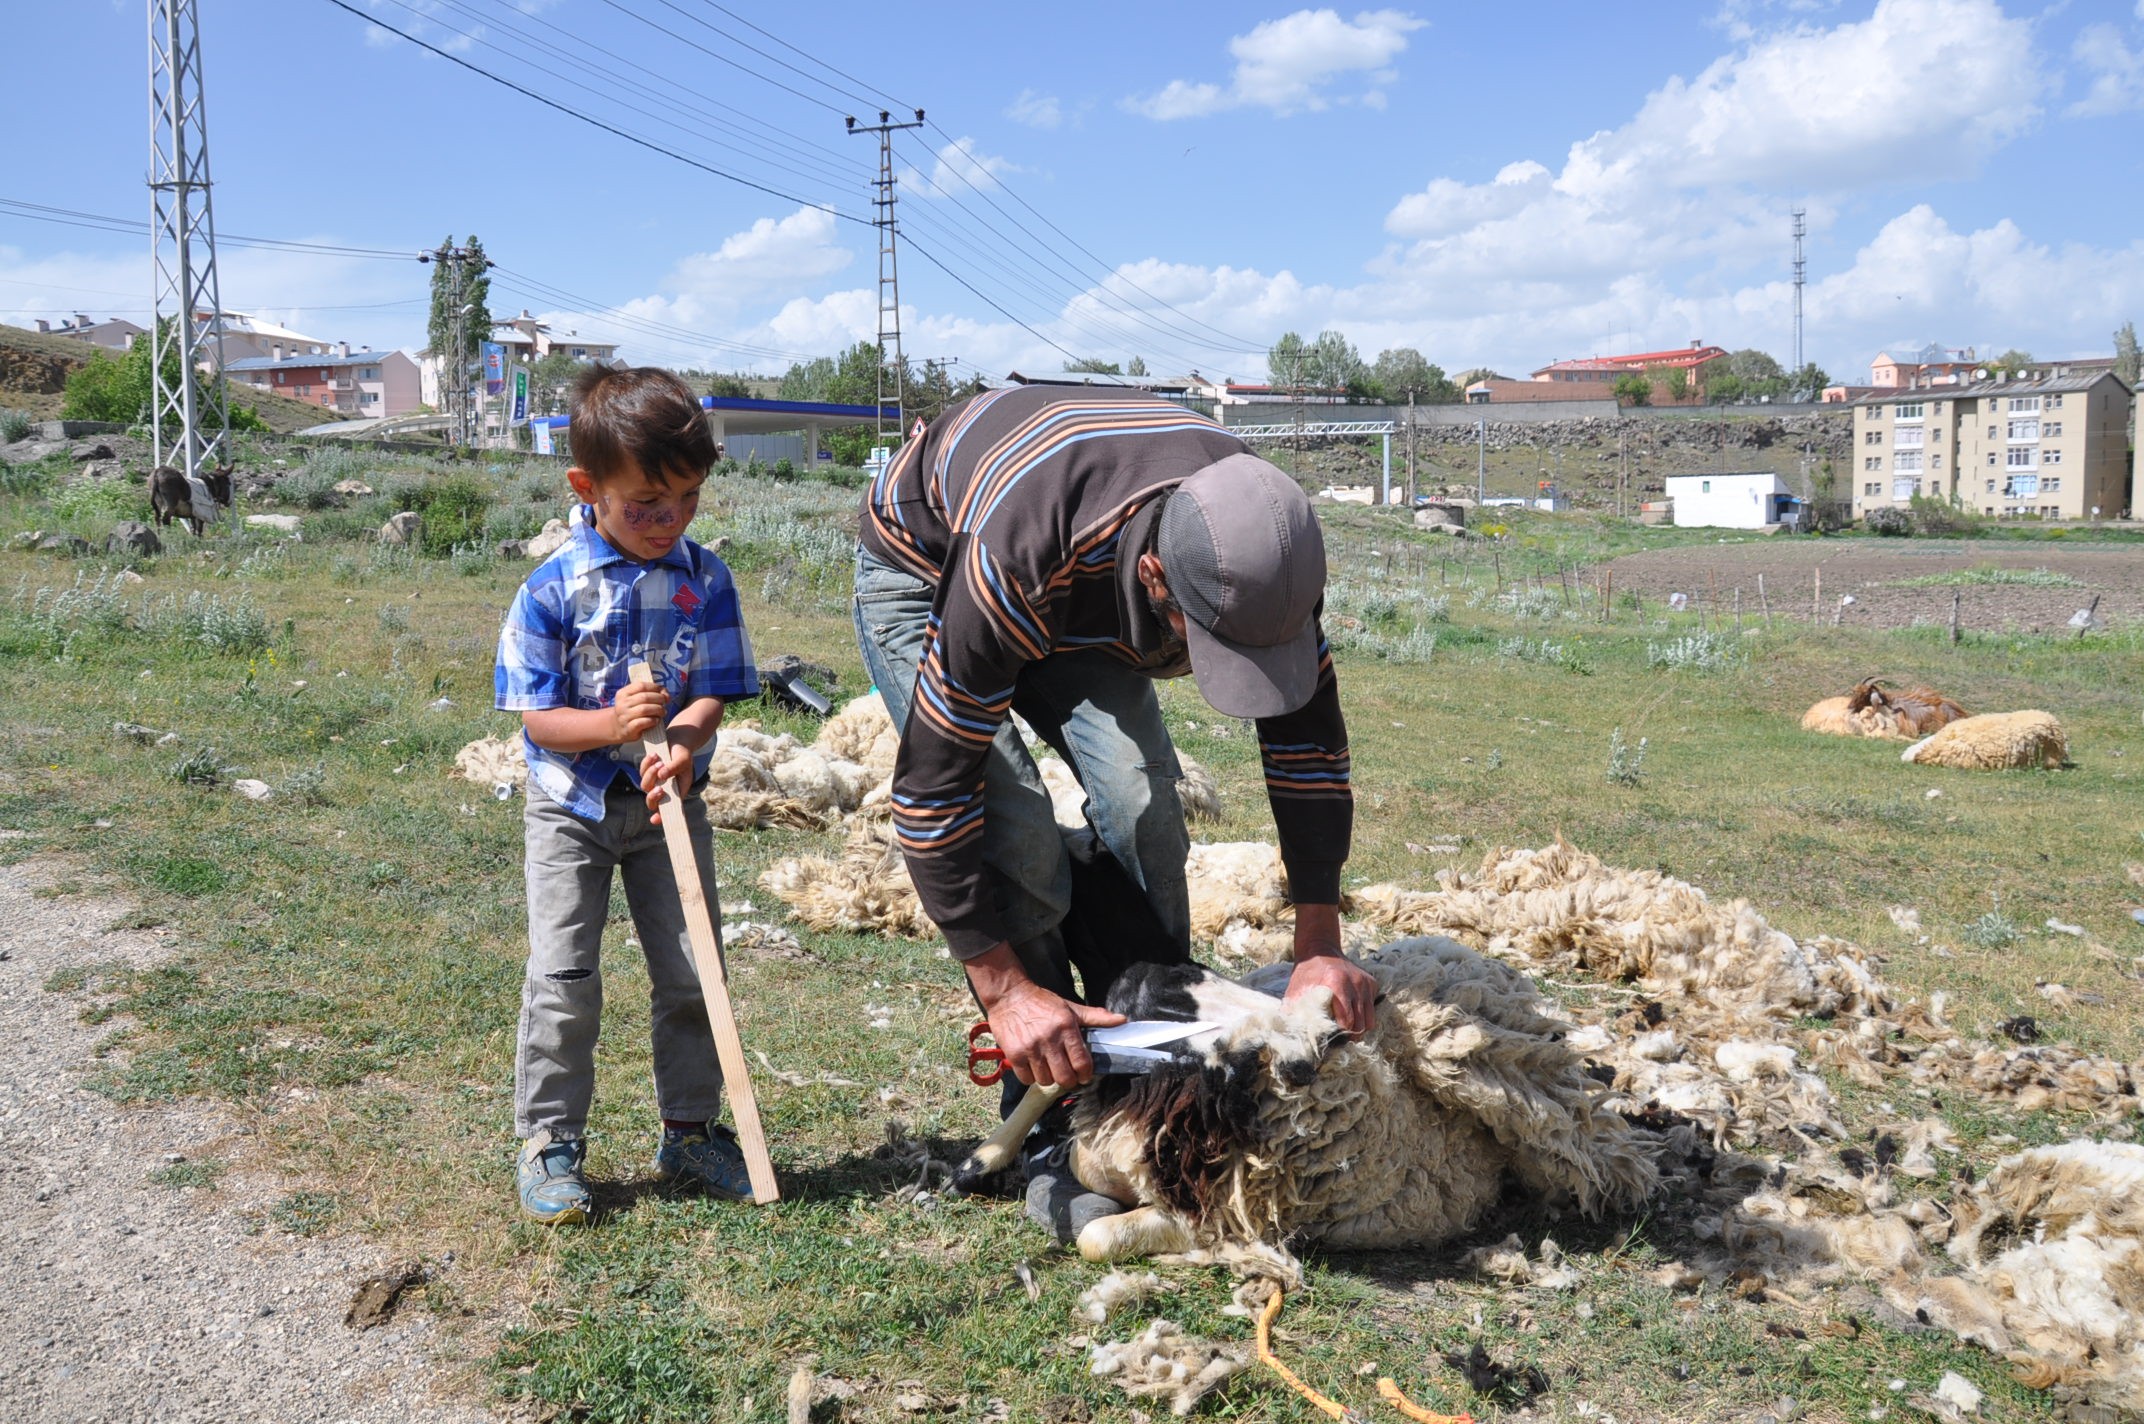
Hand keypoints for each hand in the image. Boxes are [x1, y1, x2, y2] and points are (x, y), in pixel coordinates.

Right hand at [609, 681, 668, 743]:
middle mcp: (622, 704)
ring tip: (662, 712)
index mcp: (623, 693)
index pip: (641, 686)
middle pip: (645, 697)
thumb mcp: (636, 699)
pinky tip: (656, 720)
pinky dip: (653, 720)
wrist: (618, 728)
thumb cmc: (632, 711)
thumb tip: (666, 694)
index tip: (663, 692)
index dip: (655, 687)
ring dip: (658, 710)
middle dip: (659, 699)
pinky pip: (644, 722)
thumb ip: (650, 693)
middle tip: (665, 703)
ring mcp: (624, 716)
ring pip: (644, 709)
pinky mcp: (629, 728)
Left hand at [639, 743, 691, 820]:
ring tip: (659, 760)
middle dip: (653, 797)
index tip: (655, 820)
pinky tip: (654, 755)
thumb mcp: (683, 760)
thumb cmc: (684, 753)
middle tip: (660, 788)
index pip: (668, 809)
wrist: (678, 740)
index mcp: (677, 792)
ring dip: (650, 774)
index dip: (661, 817)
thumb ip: (674, 768)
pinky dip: (646, 764)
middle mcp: (665, 789)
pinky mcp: (648, 772)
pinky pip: (642, 772)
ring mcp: (655, 781)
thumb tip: (661, 776)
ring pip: (645, 786)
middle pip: (652, 801)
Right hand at [966, 946, 1125, 1087]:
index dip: (1085, 1074)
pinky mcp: (1014, 1054)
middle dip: (1069, 1080)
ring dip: (1049, 1077)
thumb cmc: (1041, 1002)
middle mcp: (1049, 1039)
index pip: (1082, 1062)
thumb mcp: (1070, 1007)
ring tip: (1048, 1067)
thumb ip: (1095, 1017)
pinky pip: (1027, 1079)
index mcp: (1066, 1027)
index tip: (1084, 1075)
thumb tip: (1122, 1020)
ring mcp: (1030, 1048)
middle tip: (1067, 1074)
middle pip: (1065, 1077)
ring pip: (1046, 1080)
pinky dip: (1031, 1076)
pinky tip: (1033, 1065)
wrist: (1008, 995)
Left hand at [1284, 953, 1379, 1035]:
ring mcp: (1365, 983)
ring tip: (1347, 1028)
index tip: (1331, 1040)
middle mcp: (1355, 983)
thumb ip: (1293, 1011)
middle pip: (1360, 1024)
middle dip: (1350, 1035)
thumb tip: (1293, 1034)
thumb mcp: (1295, 990)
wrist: (1320, 948)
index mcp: (1336, 984)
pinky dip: (1363, 1014)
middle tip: (1339, 1038)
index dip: (1339, 1035)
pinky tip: (1351, 1011)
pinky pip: (1372, 1008)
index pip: (1346, 1021)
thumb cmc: (1306, 972)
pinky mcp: (1371, 982)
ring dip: (1359, 1027)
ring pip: (1370, 1020)